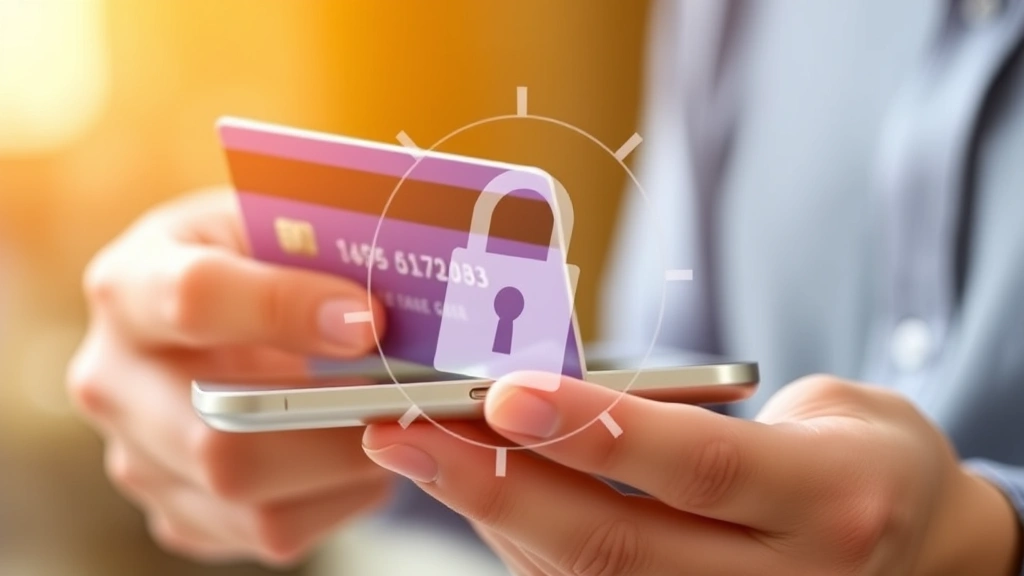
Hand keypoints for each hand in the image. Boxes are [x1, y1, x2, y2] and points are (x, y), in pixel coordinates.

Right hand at [67, 190, 390, 565]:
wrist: (222, 318)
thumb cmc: (261, 261)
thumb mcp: (279, 223)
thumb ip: (325, 247)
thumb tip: (391, 306)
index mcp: (131, 283)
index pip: (194, 298)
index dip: (287, 309)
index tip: (368, 319)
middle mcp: (113, 379)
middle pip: (216, 434)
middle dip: (332, 420)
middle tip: (404, 395)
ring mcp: (138, 458)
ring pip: (249, 497)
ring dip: (344, 465)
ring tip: (390, 422)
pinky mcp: (178, 513)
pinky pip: (270, 531)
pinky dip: (335, 499)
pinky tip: (356, 454)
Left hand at [362, 374, 1020, 574]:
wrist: (918, 546)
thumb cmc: (857, 457)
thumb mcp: (817, 408)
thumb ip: (698, 413)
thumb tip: (555, 401)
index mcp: (827, 500)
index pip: (698, 468)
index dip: (597, 431)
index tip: (504, 392)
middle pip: (619, 546)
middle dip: (497, 488)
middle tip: (407, 430)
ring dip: (490, 517)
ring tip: (419, 453)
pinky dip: (521, 548)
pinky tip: (477, 496)